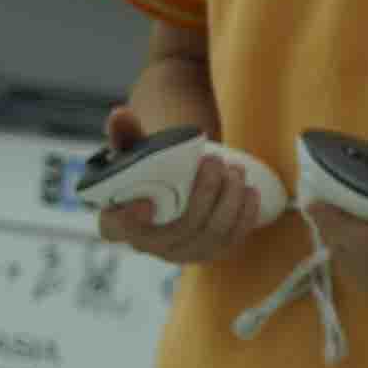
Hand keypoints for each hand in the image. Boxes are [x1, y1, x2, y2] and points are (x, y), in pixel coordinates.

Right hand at [94, 107, 275, 266]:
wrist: (168, 187)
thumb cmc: (145, 169)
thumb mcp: (131, 151)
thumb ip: (124, 134)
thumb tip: (120, 114)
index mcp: (118, 221)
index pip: (117, 229)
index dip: (129, 223)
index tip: (145, 202)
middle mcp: (148, 245)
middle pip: (180, 228)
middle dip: (204, 193)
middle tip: (215, 161)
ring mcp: (180, 253)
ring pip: (211, 234)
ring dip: (229, 201)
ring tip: (236, 171)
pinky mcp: (208, 252)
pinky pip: (231, 240)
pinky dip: (244, 216)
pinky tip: (250, 192)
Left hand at [316, 136, 367, 307]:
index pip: (365, 239)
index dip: (333, 221)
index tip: (311, 201)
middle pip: (353, 256)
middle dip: (329, 228)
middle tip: (313, 199)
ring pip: (355, 271)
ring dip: (337, 244)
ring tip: (326, 215)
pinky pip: (366, 279)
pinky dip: (351, 258)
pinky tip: (347, 236)